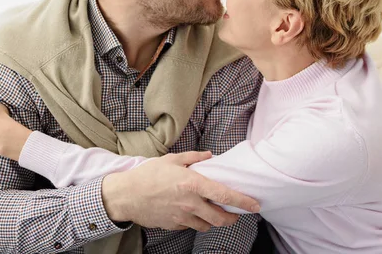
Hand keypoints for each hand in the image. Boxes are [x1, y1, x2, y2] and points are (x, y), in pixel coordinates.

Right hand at [101, 151, 259, 231]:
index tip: (255, 205)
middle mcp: (191, 203)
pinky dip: (196, 221)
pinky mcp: (174, 225)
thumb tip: (209, 156)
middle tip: (237, 215)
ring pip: (207, 225)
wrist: (126, 195)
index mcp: (193, 184)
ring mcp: (182, 217)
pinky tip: (193, 213)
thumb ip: (194, 157)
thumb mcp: (172, 160)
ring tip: (216, 214)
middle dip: (232, 218)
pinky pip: (191, 226)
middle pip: (220, 217)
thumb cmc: (148, 175)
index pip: (224, 196)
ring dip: (214, 221)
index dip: (242, 202)